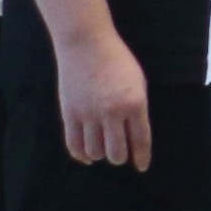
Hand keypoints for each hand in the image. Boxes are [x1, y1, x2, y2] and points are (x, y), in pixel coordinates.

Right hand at [55, 26, 154, 169]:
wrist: (86, 44)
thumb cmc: (117, 60)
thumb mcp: (137, 82)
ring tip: (104, 151)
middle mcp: (112, 112)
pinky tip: (87, 156)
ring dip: (101, 155)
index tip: (141, 167)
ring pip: (95, 151)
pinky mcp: (69, 114)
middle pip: (116, 152)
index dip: (141, 157)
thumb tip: (134, 134)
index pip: (140, 140)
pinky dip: (81, 155)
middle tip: (121, 156)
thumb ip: (137, 108)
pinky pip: (74, 145)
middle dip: (120, 158)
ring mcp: (89, 114)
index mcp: (135, 103)